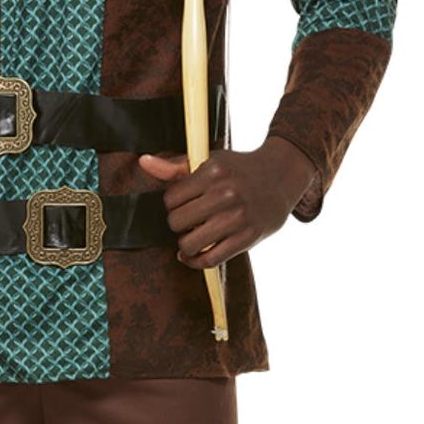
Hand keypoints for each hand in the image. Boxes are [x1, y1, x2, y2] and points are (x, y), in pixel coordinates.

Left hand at [137, 138, 318, 266]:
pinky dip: (195, 261)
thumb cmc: (238, 170)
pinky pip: (211, 259)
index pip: (171, 199)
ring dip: (186, 244)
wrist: (280, 177)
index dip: (171, 205)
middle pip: (177, 222)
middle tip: (188, 220)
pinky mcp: (248, 237)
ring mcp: (238, 217)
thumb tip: (143, 162)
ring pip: (190, 243)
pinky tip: (192, 255)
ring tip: (192, 236)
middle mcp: (226, 194)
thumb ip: (175, 167)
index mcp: (214, 172)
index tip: (182, 204)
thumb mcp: (210, 162)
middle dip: (178, 224)